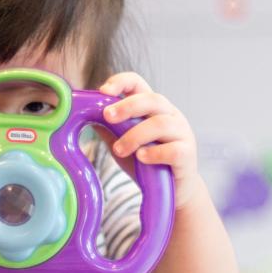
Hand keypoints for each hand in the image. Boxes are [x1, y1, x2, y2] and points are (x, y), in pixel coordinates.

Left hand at [99, 72, 202, 209]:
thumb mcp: (122, 143)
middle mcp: (170, 115)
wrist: (172, 190)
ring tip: (119, 150)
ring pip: (160, 124)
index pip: (139, 83)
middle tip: (107, 116)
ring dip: (135, 136)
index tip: (103, 91)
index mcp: (152, 108)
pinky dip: (153, 153)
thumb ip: (108, 129)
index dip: (121, 81)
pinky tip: (141, 158)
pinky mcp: (187, 154)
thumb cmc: (146, 163)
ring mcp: (182, 133)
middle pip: (152, 99)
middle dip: (127, 106)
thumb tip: (83, 115)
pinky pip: (172, 150)